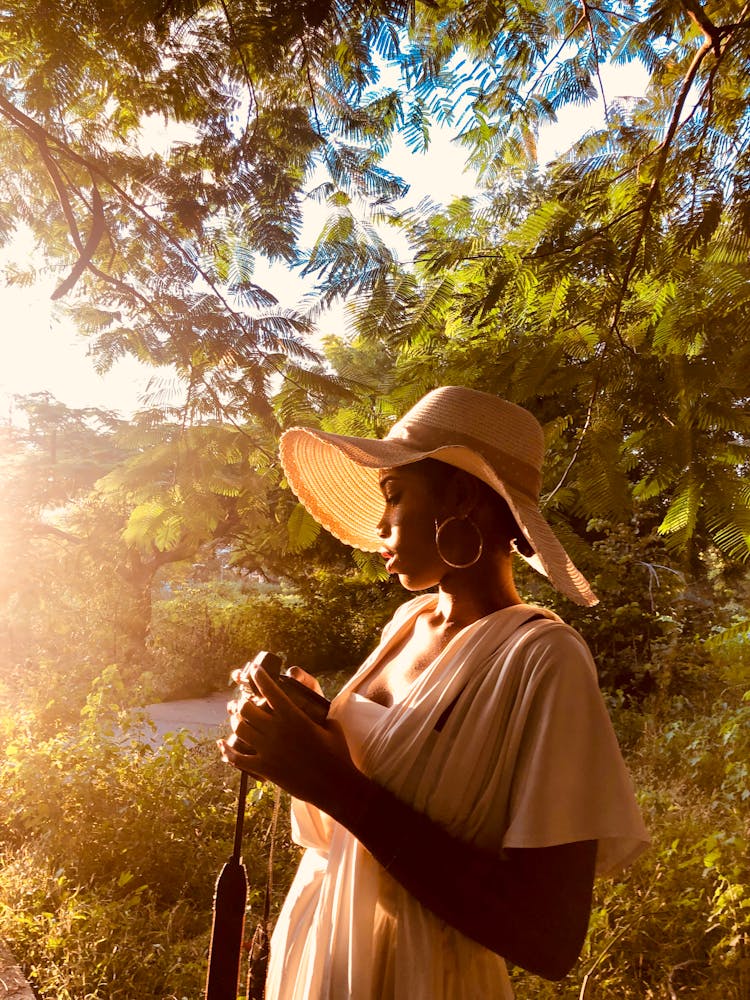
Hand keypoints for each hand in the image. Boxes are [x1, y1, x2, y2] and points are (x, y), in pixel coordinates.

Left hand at [218, 663, 355, 810]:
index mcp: (294, 716)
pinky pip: (237, 758)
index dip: (259, 676)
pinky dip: (227, 751)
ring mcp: (268, 750)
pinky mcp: (264, 769)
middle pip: (247, 709)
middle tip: (242, 700)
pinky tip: (222, 744)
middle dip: (242, 702)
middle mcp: (277, 731)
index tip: (255, 669)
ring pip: (239, 729)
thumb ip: (318, 712)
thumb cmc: (337, 753)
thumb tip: (314, 705)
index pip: (270, 690)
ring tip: (235, 717)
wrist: (334, 785)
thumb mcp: (331, 725)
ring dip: (235, 721)